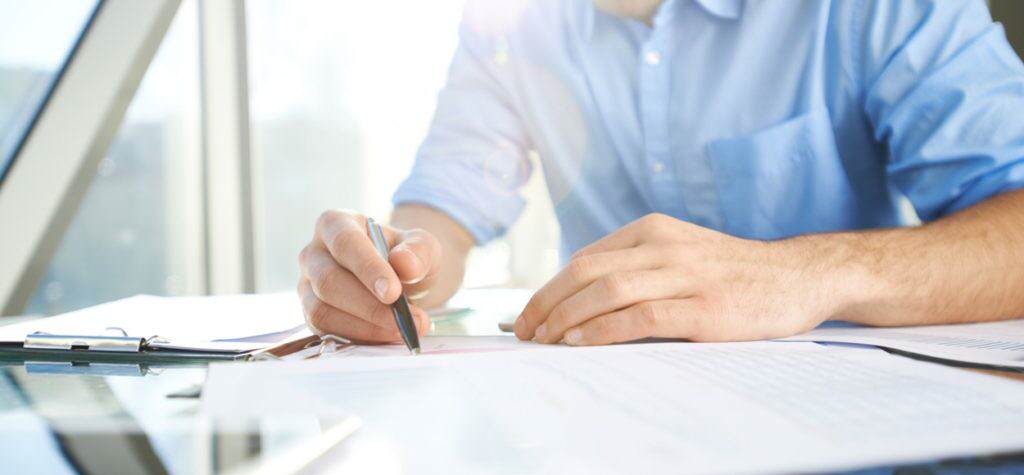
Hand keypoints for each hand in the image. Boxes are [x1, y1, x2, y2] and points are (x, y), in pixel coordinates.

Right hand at [298, 210, 440, 342]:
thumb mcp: (423, 247)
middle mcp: (314, 253)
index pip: (344, 242)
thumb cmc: (406, 257)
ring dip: (365, 326)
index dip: (367, 268)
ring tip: (402, 329)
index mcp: (336, 223)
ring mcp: (308, 285)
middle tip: (406, 319)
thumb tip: (404, 264)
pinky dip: (360, 338)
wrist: (401, 280)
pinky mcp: (311, 314)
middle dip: (368, 305)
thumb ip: (419, 251)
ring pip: (322, 310)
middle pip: (328, 280)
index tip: (393, 292)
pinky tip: (387, 336)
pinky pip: (327, 331)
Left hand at [514, 214, 840, 345]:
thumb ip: (637, 266)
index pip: (585, 258)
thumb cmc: (733, 272)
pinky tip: (581, 342)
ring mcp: (685, 275)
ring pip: (607, 290)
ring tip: (544, 340)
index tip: (529, 314)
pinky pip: (640, 316)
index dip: (550, 288)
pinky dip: (603, 329)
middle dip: (546, 303)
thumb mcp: (681, 253)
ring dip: (567, 317)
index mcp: (652, 230)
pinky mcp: (704, 307)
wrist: (799, 276)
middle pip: (586, 271)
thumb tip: (580, 298)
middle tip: (524, 331)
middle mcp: (664, 246)